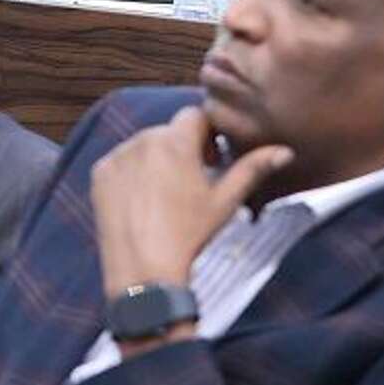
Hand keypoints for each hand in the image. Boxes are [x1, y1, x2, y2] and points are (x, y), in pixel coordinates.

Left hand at [91, 106, 292, 301]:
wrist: (144, 269)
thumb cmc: (191, 234)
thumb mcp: (226, 201)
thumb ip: (253, 168)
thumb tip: (284, 151)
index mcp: (175, 142)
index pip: (195, 115)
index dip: (209, 134)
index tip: (214, 159)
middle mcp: (141, 140)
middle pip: (168, 131)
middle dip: (184, 148)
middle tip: (195, 181)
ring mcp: (116, 156)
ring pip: (143, 145)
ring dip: (157, 159)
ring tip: (169, 194)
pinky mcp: (99, 173)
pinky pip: (120, 162)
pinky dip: (133, 172)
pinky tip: (144, 201)